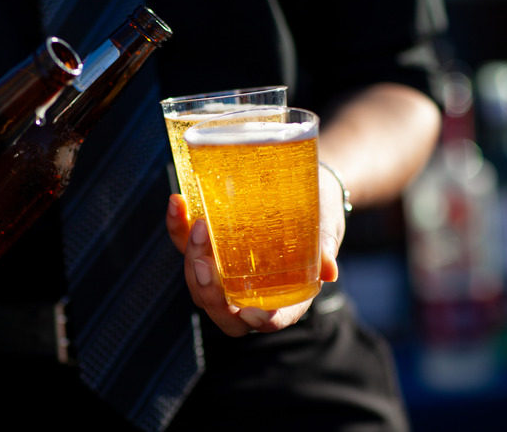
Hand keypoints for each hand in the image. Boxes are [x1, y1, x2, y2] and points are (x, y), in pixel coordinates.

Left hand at [165, 167, 345, 336]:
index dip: (261, 321)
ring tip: (197, 225)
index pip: (270, 319)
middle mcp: (250, 289)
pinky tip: (177, 203)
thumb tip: (330, 269)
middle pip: (222, 309)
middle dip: (209, 293)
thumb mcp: (328, 224)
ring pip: (198, 283)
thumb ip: (326, 245)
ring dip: (191, 258)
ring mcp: (224, 271)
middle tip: (204, 263)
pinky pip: (184, 245)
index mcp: (285, 294)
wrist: (304, 184)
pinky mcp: (207, 246)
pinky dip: (176, 227)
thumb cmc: (322, 211)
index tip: (252, 313)